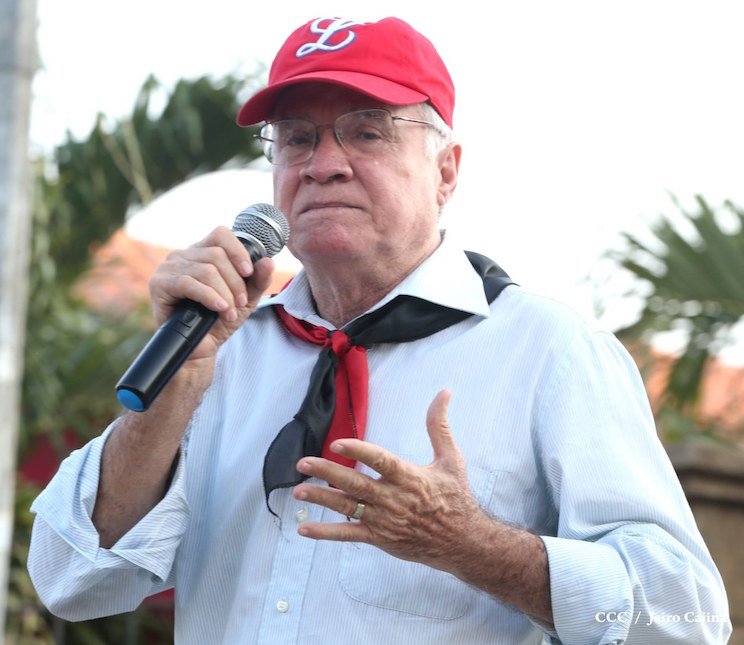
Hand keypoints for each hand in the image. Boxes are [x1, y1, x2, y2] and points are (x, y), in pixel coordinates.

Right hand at [148, 226, 274, 361]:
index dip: (238, 250)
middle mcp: (183, 255)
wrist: (201, 348)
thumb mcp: (246, 298)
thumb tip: (268, 261)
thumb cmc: (221, 319)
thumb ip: (258, 280)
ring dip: (224, 294)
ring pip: (206, 270)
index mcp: (203, 252)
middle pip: (217, 256)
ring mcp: (169, 267)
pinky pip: (188, 283)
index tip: (248, 272)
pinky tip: (219, 309)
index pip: (221, 234)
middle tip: (240, 302)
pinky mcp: (159, 284)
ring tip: (229, 312)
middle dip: (235, 282)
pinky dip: (209, 296)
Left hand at [292, 390, 483, 569]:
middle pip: (356, 484)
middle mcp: (393, 499)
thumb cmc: (455, 496)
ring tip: (299, 490)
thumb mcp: (451, 458)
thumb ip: (439, 426)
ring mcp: (384, 520)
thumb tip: (443, 393)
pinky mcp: (379, 537)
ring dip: (321, 499)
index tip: (336, 442)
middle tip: (303, 463)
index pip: (381, 461)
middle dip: (327, 472)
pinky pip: (349, 534)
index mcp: (409, 478)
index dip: (359, 450)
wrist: (462, 541)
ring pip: (348, 507)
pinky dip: (326, 533)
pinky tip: (304, 528)